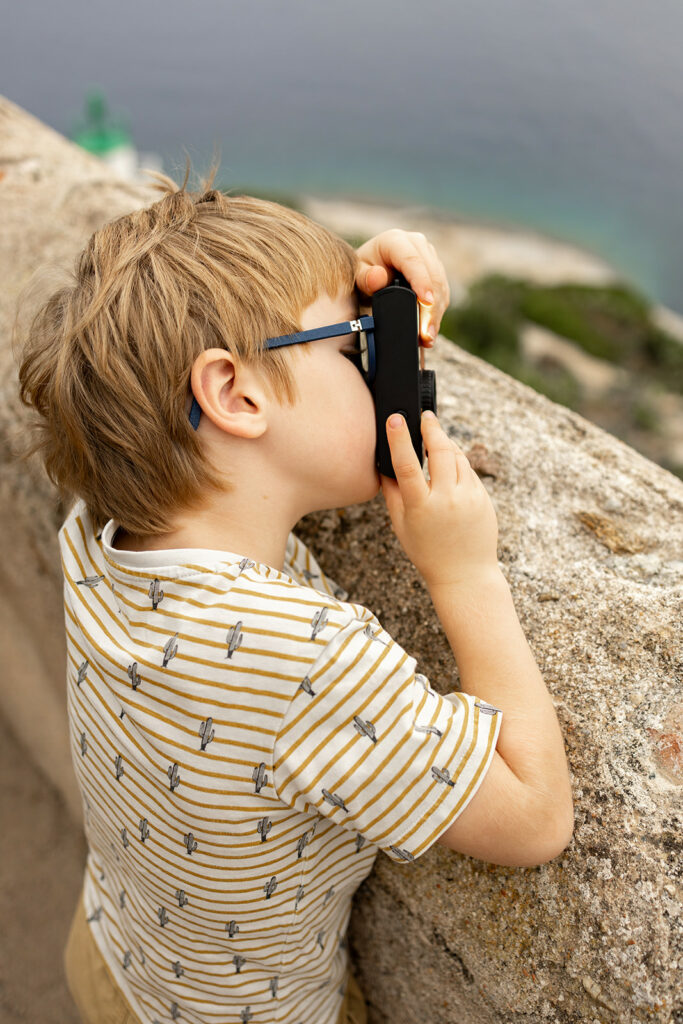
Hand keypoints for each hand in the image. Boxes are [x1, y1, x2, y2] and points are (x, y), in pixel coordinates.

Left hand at [354, 229, 449, 347]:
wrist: (368, 273)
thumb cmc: (362, 274)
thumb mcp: (357, 276)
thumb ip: (365, 278)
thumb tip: (378, 278)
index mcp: (396, 241)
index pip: (413, 261)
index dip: (422, 282)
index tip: (426, 302)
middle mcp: (417, 244)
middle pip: (432, 276)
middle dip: (431, 308)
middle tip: (426, 334)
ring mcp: (429, 257)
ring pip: (441, 287)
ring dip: (436, 314)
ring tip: (427, 338)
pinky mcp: (436, 271)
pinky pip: (442, 293)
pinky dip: (437, 314)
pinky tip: (430, 331)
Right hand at [381, 410, 499, 589]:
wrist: (465, 573)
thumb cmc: (427, 551)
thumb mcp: (401, 526)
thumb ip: (392, 494)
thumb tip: (384, 465)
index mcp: (421, 507)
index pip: (407, 466)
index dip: (400, 439)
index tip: (395, 418)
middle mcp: (446, 499)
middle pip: (440, 451)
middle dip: (432, 428)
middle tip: (425, 416)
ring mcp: (468, 497)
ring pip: (457, 457)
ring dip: (445, 443)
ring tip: (434, 437)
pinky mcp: (483, 497)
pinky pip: (469, 470)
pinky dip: (458, 460)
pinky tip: (449, 461)